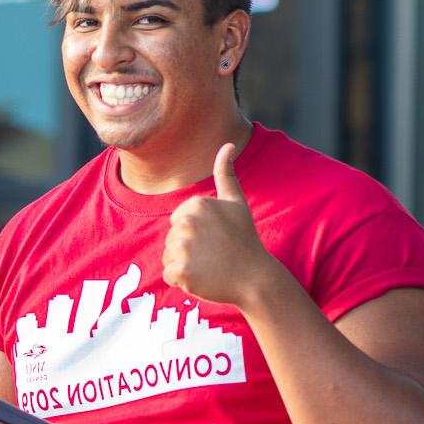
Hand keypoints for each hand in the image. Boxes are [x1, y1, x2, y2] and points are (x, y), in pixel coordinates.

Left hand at [161, 143, 278, 305]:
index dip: (195, 232)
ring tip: (209, 266)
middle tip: (214, 254)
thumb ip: (226, 173)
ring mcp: (182, 247)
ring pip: (168, 257)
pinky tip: (203, 278)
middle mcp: (186, 223)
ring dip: (185, 265)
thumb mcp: (236, 202)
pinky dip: (182, 281)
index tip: (215, 237)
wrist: (254, 278)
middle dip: (188, 249)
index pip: (177, 221)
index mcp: (196, 204)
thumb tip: (228, 143)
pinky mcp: (180, 270)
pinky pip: (169, 275)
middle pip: (171, 238)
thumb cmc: (244, 239)